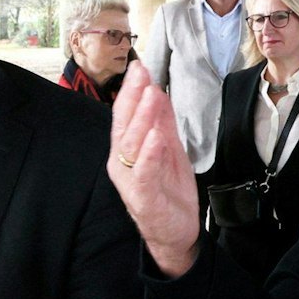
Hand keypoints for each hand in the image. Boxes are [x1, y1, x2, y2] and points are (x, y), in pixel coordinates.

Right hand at [108, 63, 202, 277]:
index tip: (139, 66)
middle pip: (123, 125)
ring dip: (141, 118)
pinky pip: (143, 173)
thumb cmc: (168, 191)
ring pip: (131, 145)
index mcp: (126, 149)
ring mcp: (129, 180)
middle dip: (132, 97)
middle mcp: (122, 162)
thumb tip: (157, 90)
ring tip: (151, 95)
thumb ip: (162, 122)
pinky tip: (155, 136)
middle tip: (141, 73)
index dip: (130, 90)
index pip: (124, 114)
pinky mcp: (142, 197)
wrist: (176, 232)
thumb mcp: (169, 148)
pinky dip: (148, 154)